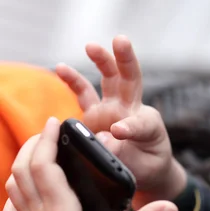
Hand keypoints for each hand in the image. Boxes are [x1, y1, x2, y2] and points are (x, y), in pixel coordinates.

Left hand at [1, 118, 177, 210]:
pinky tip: (23, 191)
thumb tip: (172, 206)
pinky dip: (14, 194)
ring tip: (37, 153)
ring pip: (13, 187)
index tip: (56, 122)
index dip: (46, 141)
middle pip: (22, 170)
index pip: (43, 166)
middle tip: (47, 132)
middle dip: (32, 145)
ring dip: (22, 164)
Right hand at [55, 35, 186, 207]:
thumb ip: (122, 154)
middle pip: (130, 80)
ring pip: (109, 79)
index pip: (140, 122)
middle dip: (126, 59)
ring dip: (102, 61)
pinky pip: (84, 94)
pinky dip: (73, 80)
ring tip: (92, 46)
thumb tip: (102, 137)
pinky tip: (60, 67)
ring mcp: (113, 109)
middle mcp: (131, 110)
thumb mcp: (140, 167)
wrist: (144, 170)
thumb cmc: (147, 167)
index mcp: (149, 125)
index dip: (129, 126)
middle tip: (121, 40)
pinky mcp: (96, 115)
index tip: (117, 132)